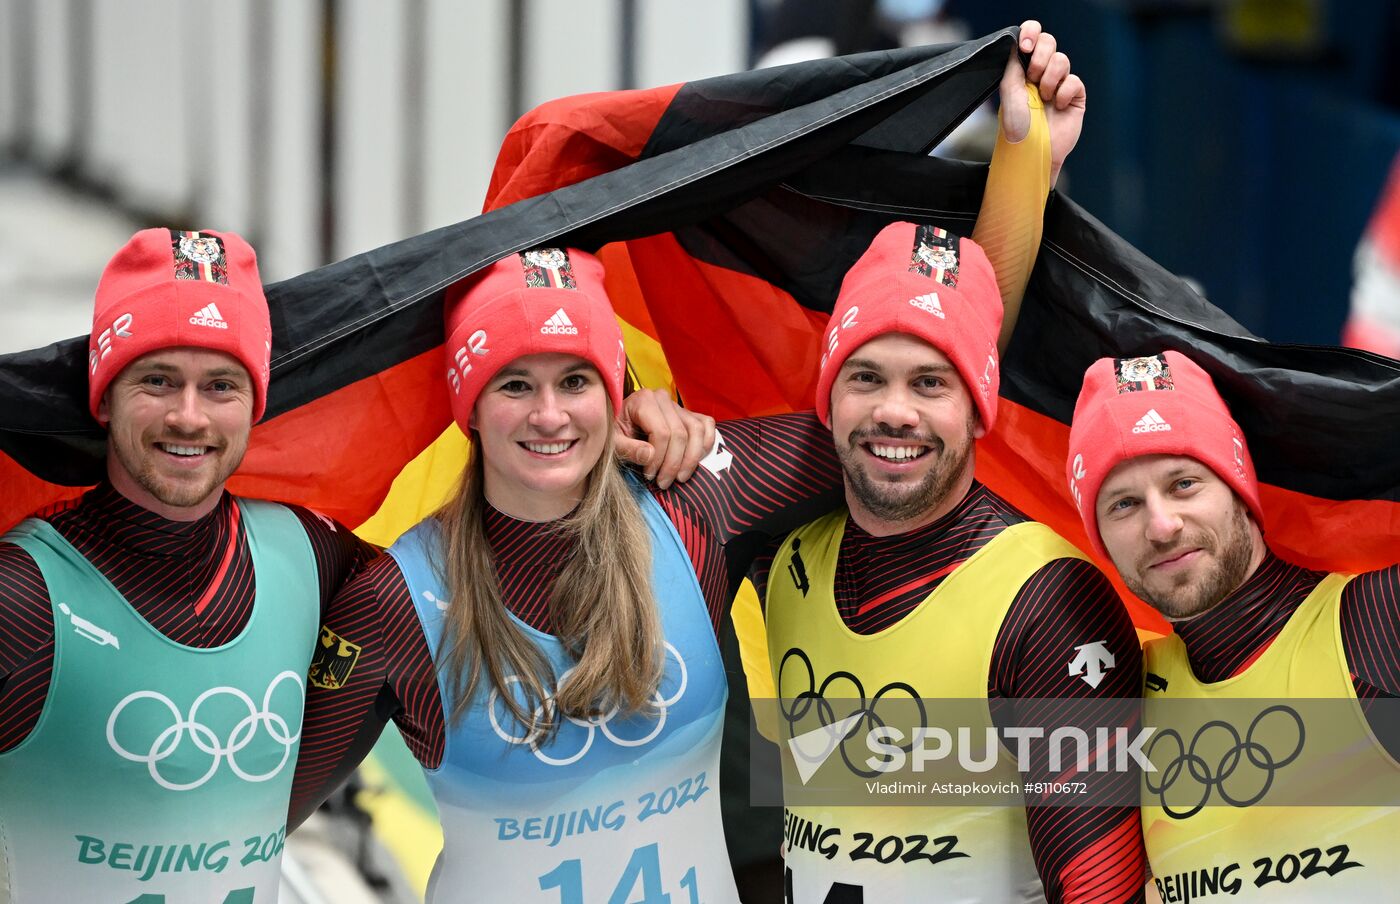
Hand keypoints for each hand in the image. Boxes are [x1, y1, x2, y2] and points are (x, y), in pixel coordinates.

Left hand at [614, 389, 716, 488]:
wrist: (619, 425)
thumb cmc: (615, 434)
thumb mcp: (613, 443)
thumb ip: (628, 449)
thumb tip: (650, 456)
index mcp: (643, 400)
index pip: (661, 432)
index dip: (659, 458)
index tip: (649, 476)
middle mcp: (663, 398)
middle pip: (680, 434)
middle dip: (673, 463)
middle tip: (663, 482)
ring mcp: (678, 405)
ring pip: (696, 431)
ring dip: (691, 458)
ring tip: (680, 477)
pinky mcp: (689, 413)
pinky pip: (706, 424)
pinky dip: (706, 442)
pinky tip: (696, 460)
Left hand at [1001, 20, 1085, 185]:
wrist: (1032, 151)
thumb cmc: (1016, 127)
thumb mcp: (1009, 92)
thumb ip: (1013, 65)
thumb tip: (1017, 42)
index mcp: (1023, 70)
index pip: (1032, 38)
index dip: (1031, 33)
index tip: (1025, 46)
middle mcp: (1041, 73)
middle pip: (1049, 42)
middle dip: (1040, 56)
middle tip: (1033, 77)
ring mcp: (1059, 84)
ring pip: (1062, 60)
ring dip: (1050, 78)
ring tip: (1043, 98)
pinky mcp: (1075, 96)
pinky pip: (1074, 80)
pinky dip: (1064, 92)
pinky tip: (1056, 106)